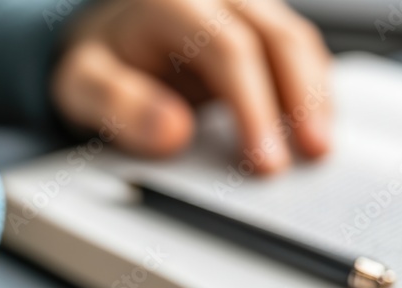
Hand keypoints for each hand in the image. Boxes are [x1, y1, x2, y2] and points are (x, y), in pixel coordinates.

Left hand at [51, 0, 332, 172]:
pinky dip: (309, 89)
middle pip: (277, 39)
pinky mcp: (258, 25)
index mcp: (171, 1)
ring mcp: (243, 7)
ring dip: (315, 96)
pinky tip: (313, 126)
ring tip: (319, 148)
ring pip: (296, 41)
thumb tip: (172, 131)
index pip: (228, 49)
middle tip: (310, 154)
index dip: (253, 107)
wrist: (103, 41)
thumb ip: (118, 104)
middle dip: (300, 100)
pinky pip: (296, 52)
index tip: (264, 159)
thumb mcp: (82, 84)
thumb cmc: (98, 62)